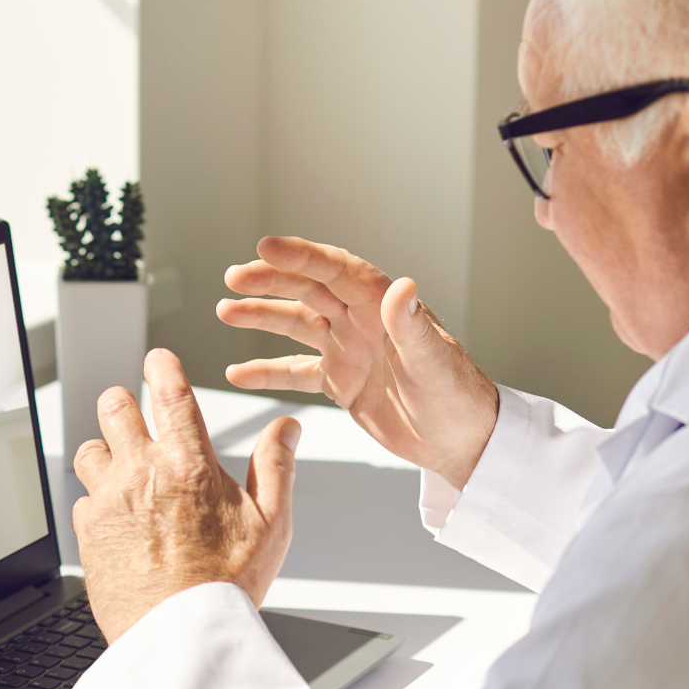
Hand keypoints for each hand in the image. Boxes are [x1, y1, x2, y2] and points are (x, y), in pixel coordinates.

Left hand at [71, 349, 300, 641]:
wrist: (182, 638)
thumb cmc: (228, 585)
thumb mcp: (272, 523)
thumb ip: (277, 466)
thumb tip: (287, 426)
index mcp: (189, 464)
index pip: (169, 391)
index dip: (162, 365)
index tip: (158, 360)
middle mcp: (142, 473)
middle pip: (114, 406)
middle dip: (124, 403)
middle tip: (134, 416)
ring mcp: (109, 500)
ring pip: (90, 449)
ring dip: (106, 451)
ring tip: (124, 470)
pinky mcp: (87, 530)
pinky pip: (83, 498)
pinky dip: (98, 500)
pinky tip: (118, 517)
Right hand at [219, 237, 498, 487]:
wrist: (462, 441)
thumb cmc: (458, 399)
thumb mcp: (434, 362)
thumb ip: (411, 325)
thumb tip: (401, 286)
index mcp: (383, 307)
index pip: (336, 270)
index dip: (301, 255)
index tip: (265, 246)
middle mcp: (363, 321)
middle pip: (309, 290)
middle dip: (270, 281)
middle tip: (234, 278)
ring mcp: (350, 350)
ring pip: (297, 323)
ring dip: (262, 317)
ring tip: (225, 311)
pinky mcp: (342, 382)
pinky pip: (296, 371)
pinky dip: (267, 371)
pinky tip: (237, 374)